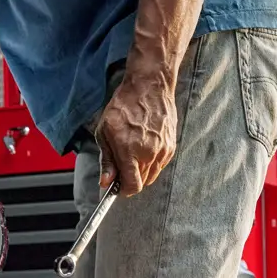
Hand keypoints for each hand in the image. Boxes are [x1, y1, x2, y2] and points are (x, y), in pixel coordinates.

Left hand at [96, 73, 176, 195]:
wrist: (149, 87)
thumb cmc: (124, 106)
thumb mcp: (104, 132)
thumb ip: (107, 160)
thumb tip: (106, 182)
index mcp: (130, 151)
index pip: (132, 186)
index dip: (123, 190)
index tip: (117, 187)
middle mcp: (149, 154)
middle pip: (142, 182)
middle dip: (130, 179)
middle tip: (121, 165)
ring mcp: (163, 150)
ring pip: (151, 175)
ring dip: (141, 171)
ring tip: (132, 152)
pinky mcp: (171, 146)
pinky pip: (160, 164)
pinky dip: (150, 162)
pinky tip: (143, 146)